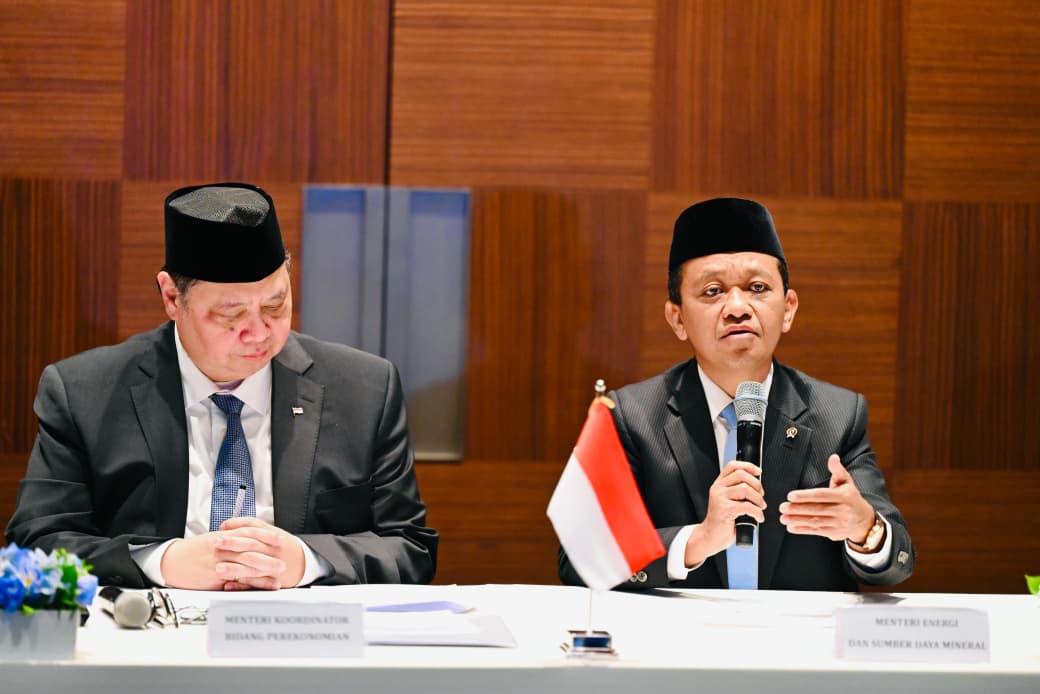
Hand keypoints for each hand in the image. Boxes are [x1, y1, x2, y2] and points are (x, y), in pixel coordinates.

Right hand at [160, 523, 286, 589]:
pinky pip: (235, 578)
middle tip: (284, 559)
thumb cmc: (190, 553)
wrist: (171, 561)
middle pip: (251, 548)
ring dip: (264, 569)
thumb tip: (243, 543)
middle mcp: (223, 547)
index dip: (265, 535)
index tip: (278, 538)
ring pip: (246, 563)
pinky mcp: (214, 575)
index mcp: (223, 536)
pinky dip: (249, 582)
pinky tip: (260, 586)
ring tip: (278, 574)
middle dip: (269, 554)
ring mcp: (219, 560)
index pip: (248, 532)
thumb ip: (227, 542)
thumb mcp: (210, 541)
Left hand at [217, 517, 305, 590]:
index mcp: (271, 536)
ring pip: (252, 567)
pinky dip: (242, 585)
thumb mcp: (269, 531)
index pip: (253, 530)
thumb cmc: (283, 546)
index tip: (220, 531)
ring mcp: (270, 567)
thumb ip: (248, 526)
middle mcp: (271, 551)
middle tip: (216, 544)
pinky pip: (255, 584)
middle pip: (251, 545)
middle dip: (233, 544)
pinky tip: (229, 585)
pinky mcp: (270, 581)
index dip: (236, 529)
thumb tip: (225, 525)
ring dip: (235, 568)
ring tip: (219, 568)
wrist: (304, 562)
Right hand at [685, 461, 765, 566]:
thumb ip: (737, 491)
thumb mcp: (727, 501)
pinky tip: (758, 518)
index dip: (748, 466)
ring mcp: (720, 498)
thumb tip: (757, 486)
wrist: (710, 536)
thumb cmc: (721, 521)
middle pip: (742, 475)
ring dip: (758, 499)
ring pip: (745, 489)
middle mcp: (718, 488)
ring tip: (760, 508)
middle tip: (761, 497)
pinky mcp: (725, 509)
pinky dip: (757, 512)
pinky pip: (747, 506)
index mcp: (719, 484)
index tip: (759, 472)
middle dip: (757, 485)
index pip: (733, 466)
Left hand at [779, 454, 874, 542]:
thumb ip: (837, 470)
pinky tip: (791, 527)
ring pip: (815, 521)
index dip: (805, 496)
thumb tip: (833, 457)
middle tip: (783, 507)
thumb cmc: (851, 498)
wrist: (864, 520)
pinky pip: (817, 531)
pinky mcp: (834, 533)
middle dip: (797, 509)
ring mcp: (839, 523)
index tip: (791, 496)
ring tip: (783, 518)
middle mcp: (842, 510)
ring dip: (797, 520)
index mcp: (844, 496)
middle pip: (817, 509)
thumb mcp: (847, 482)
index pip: (822, 495)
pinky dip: (803, 530)